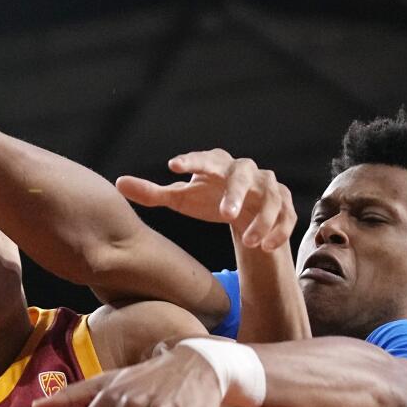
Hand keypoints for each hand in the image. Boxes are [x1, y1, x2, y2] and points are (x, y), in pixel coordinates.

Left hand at [116, 149, 296, 249]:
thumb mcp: (181, 200)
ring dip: (262, 219)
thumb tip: (119, 184)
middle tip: (226, 214)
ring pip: (271, 197)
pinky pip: (287, 217)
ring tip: (248, 242)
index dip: (191, 161)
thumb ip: (154, 194)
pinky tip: (264, 247)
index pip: (205, 158)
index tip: (173, 167)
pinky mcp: (286, 207)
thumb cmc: (208, 200)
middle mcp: (246, 171)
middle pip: (243, 175)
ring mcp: (269, 188)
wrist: (246, 212)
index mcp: (218, 165)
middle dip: (236, 193)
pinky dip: (278, 232)